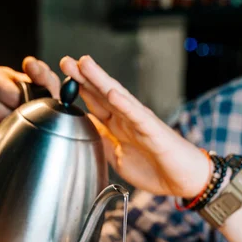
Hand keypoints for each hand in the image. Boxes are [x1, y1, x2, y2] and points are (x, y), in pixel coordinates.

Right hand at [0, 56, 59, 152]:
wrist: (43, 126)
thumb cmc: (42, 102)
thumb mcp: (48, 86)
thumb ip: (41, 74)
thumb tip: (30, 64)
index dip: (10, 94)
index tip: (24, 101)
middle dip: (7, 114)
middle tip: (24, 118)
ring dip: (2, 130)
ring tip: (19, 130)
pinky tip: (11, 142)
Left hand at [59, 55, 209, 197]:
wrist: (182, 180)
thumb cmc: (155, 168)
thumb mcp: (118, 159)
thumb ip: (102, 144)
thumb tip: (80, 132)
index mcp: (118, 127)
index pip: (95, 104)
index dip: (78, 90)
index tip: (59, 77)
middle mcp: (127, 120)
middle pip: (102, 94)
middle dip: (84, 77)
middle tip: (66, 61)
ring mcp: (139, 123)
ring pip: (117, 97)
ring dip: (100, 80)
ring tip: (84, 64)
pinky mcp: (153, 131)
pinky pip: (137, 116)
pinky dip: (124, 104)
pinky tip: (112, 93)